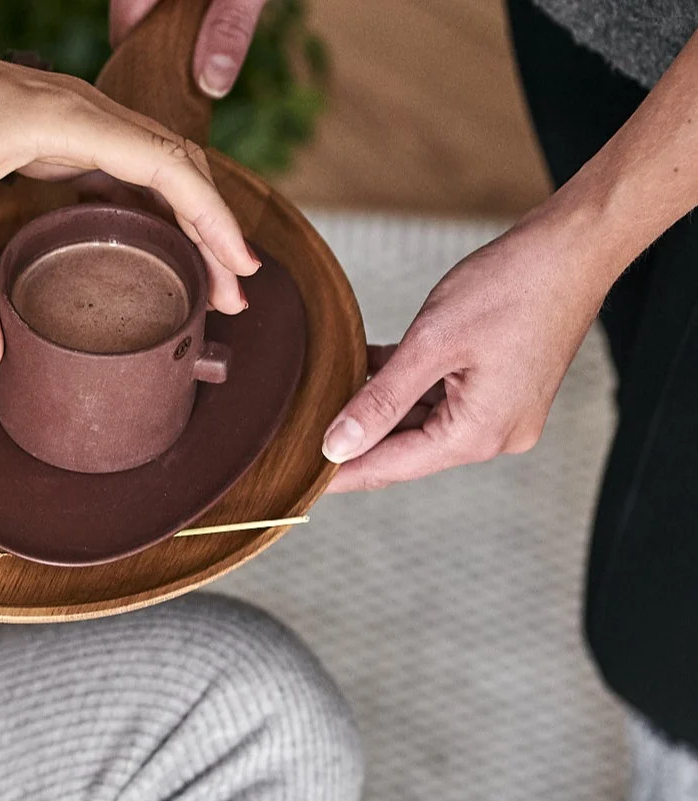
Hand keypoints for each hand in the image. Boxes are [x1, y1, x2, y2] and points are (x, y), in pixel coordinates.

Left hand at [0, 9, 257, 376]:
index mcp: (61, 118)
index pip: (164, 164)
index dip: (211, 217)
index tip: (241, 267)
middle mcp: (76, 110)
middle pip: (175, 164)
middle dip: (214, 228)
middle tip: (235, 296)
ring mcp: (69, 117)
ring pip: (156, 162)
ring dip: (191, 217)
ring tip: (214, 280)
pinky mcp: (55, 130)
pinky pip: (126, 165)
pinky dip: (155, 206)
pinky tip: (160, 247)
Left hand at [322, 213, 609, 491]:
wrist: (575, 248)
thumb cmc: (512, 285)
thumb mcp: (431, 342)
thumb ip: (380, 400)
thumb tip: (335, 446)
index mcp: (478, 434)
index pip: (392, 466)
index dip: (341, 472)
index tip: (300, 478)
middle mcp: (495, 438)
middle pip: (408, 450)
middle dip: (360, 438)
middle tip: (302, 436)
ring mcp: (503, 418)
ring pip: (424, 424)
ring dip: (383, 408)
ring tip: (331, 395)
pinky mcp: (505, 394)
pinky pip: (445, 403)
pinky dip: (411, 390)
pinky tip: (372, 372)